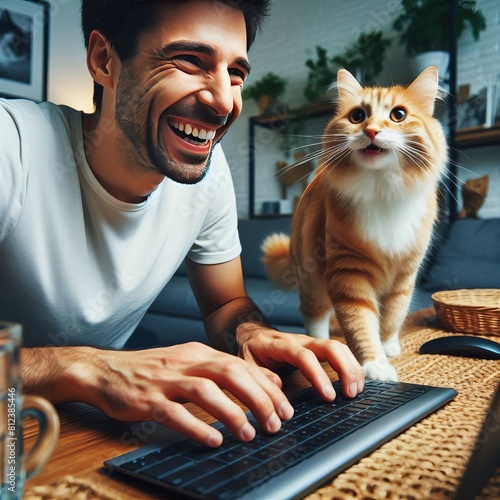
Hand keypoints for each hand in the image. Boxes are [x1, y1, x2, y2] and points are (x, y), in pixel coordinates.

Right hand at [89, 342, 294, 446]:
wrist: (105, 370)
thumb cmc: (153, 370)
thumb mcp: (190, 362)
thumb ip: (224, 370)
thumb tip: (266, 380)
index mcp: (198, 352)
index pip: (241, 365)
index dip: (267, 386)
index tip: (286, 407)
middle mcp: (186, 361)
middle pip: (229, 372)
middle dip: (257, 397)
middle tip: (276, 422)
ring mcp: (165, 379)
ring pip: (205, 390)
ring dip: (232, 413)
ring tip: (250, 434)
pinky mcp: (147, 399)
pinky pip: (174, 412)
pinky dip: (196, 426)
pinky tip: (213, 440)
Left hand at [237, 327, 364, 400]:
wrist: (252, 334)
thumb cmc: (251, 351)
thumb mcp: (246, 363)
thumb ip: (259, 374)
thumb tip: (277, 385)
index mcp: (280, 345)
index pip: (304, 356)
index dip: (318, 375)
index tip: (328, 396)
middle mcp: (299, 340)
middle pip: (329, 346)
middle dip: (344, 368)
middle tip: (351, 394)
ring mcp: (310, 342)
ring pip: (338, 347)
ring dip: (351, 367)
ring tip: (356, 390)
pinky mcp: (317, 347)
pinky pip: (340, 351)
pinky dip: (351, 364)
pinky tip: (356, 381)